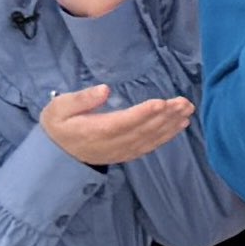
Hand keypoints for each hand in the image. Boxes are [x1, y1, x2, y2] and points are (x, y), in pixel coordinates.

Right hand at [40, 83, 193, 166]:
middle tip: (184, 102)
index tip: (161, 103)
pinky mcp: (127, 153)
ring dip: (171, 125)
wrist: (58, 155)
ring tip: (187, 110)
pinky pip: (150, 146)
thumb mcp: (59, 108)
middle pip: (143, 130)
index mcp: (95, 131)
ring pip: (150, 139)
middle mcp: (113, 144)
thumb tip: (105, 89)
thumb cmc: (59, 125)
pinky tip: (179, 125)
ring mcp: (122, 151)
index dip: (143, 114)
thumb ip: (81, 99)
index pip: (123, 122)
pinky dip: (167, 136)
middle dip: (165, 116)